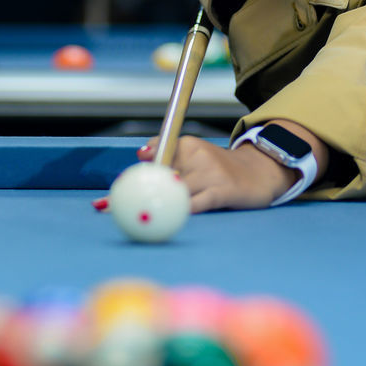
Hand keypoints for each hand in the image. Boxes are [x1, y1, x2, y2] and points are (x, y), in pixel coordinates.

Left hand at [91, 135, 297, 214]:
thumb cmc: (217, 169)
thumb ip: (169, 155)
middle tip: (107, 208)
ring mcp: (209, 172)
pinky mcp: (221, 190)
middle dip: (131, 194)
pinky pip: (194, 206)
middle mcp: (196, 155)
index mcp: (186, 143)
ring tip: (132, 220)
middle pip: (158, 176)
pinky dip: (178, 214)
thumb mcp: (194, 155)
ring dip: (153, 208)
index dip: (131, 174)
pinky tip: (167, 222)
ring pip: (173, 193)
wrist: (258, 172)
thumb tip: (139, 156)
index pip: (153, 156)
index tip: (109, 193)